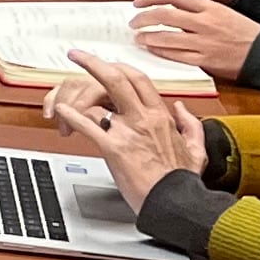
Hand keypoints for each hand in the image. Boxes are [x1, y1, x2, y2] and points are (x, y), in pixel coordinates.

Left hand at [40, 50, 204, 207]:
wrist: (176, 204)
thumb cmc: (182, 182)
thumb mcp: (197, 150)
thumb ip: (191, 126)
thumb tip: (181, 108)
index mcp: (161, 116)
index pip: (138, 78)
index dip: (118, 66)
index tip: (106, 62)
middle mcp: (144, 119)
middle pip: (117, 78)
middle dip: (93, 63)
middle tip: (77, 55)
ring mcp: (128, 132)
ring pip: (99, 100)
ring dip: (77, 99)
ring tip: (64, 102)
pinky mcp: (114, 149)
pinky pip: (88, 126)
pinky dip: (71, 116)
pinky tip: (62, 112)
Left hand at [127, 0, 259, 80]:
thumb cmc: (244, 32)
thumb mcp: (223, 11)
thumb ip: (198, 9)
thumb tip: (169, 9)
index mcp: (210, 6)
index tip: (137, 3)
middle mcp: (205, 22)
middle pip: (164, 16)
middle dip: (143, 19)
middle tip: (133, 23)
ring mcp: (204, 43)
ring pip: (166, 38)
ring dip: (147, 38)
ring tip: (139, 38)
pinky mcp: (205, 61)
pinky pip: (176, 56)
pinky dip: (160, 52)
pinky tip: (153, 50)